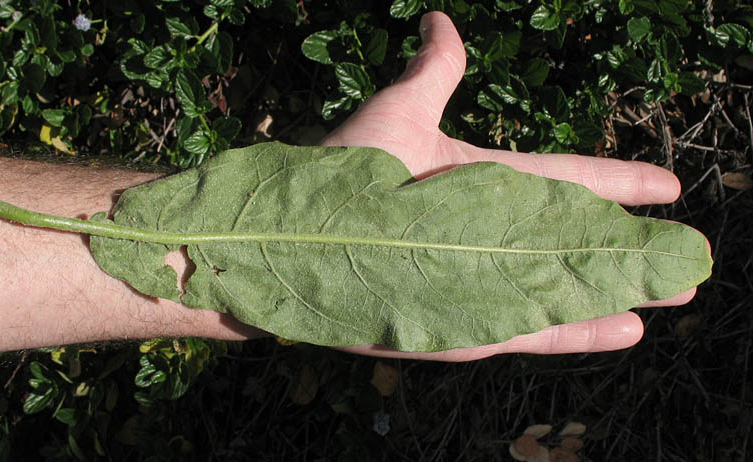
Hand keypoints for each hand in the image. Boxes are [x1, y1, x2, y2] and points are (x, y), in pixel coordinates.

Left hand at [322, 12, 696, 360]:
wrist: (285, 237)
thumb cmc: (340, 172)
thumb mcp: (397, 113)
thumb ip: (433, 73)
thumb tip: (440, 19)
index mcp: (481, 185)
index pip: (566, 179)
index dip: (617, 180)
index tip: (666, 184)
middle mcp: (488, 235)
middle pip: (576, 239)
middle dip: (630, 245)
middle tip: (686, 254)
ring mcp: (481, 281)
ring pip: (566, 287)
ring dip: (619, 288)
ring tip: (673, 293)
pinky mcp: (467, 324)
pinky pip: (535, 328)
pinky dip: (581, 330)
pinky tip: (629, 329)